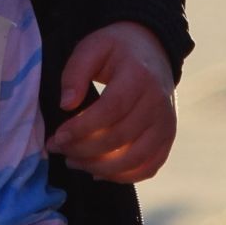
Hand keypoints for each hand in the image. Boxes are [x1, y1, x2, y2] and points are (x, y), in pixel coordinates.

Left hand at [46, 23, 177, 181]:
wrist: (152, 50)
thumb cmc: (116, 50)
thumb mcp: (92, 47)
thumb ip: (75, 73)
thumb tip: (66, 105)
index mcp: (139, 76)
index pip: (111, 110)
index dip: (82, 128)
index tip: (58, 137)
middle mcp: (158, 102)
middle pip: (120, 138)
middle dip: (83, 150)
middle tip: (58, 149)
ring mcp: (167, 123)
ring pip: (134, 159)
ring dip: (99, 168)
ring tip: (74, 162)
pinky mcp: (168, 138)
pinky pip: (148, 167)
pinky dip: (123, 177)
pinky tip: (98, 172)